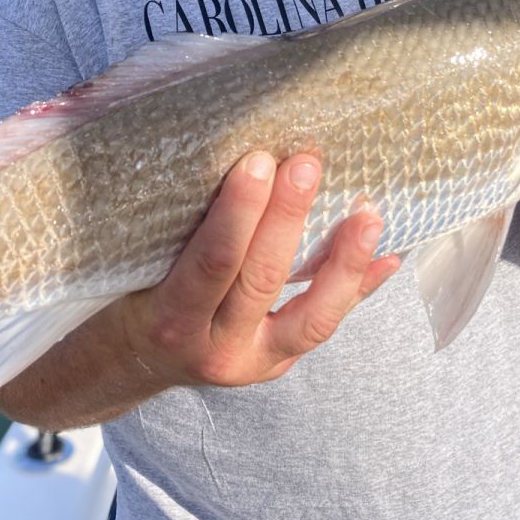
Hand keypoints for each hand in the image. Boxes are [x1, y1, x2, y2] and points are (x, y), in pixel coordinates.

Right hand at [118, 150, 400, 387]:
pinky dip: (359, 289)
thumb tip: (228, 155)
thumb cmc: (132, 296)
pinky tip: (388, 256)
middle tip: (307, 164)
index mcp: (171, 321)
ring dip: (344, 261)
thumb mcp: (136, 268)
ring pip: (312, 318)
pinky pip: (325, 324)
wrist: (131, 364)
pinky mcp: (280, 362)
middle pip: (262, 281)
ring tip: (368, 213)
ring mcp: (255, 363)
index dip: (239, 214)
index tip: (258, 162)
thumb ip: (177, 231)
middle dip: (288, 218)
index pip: (212, 264)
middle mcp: (216, 349)